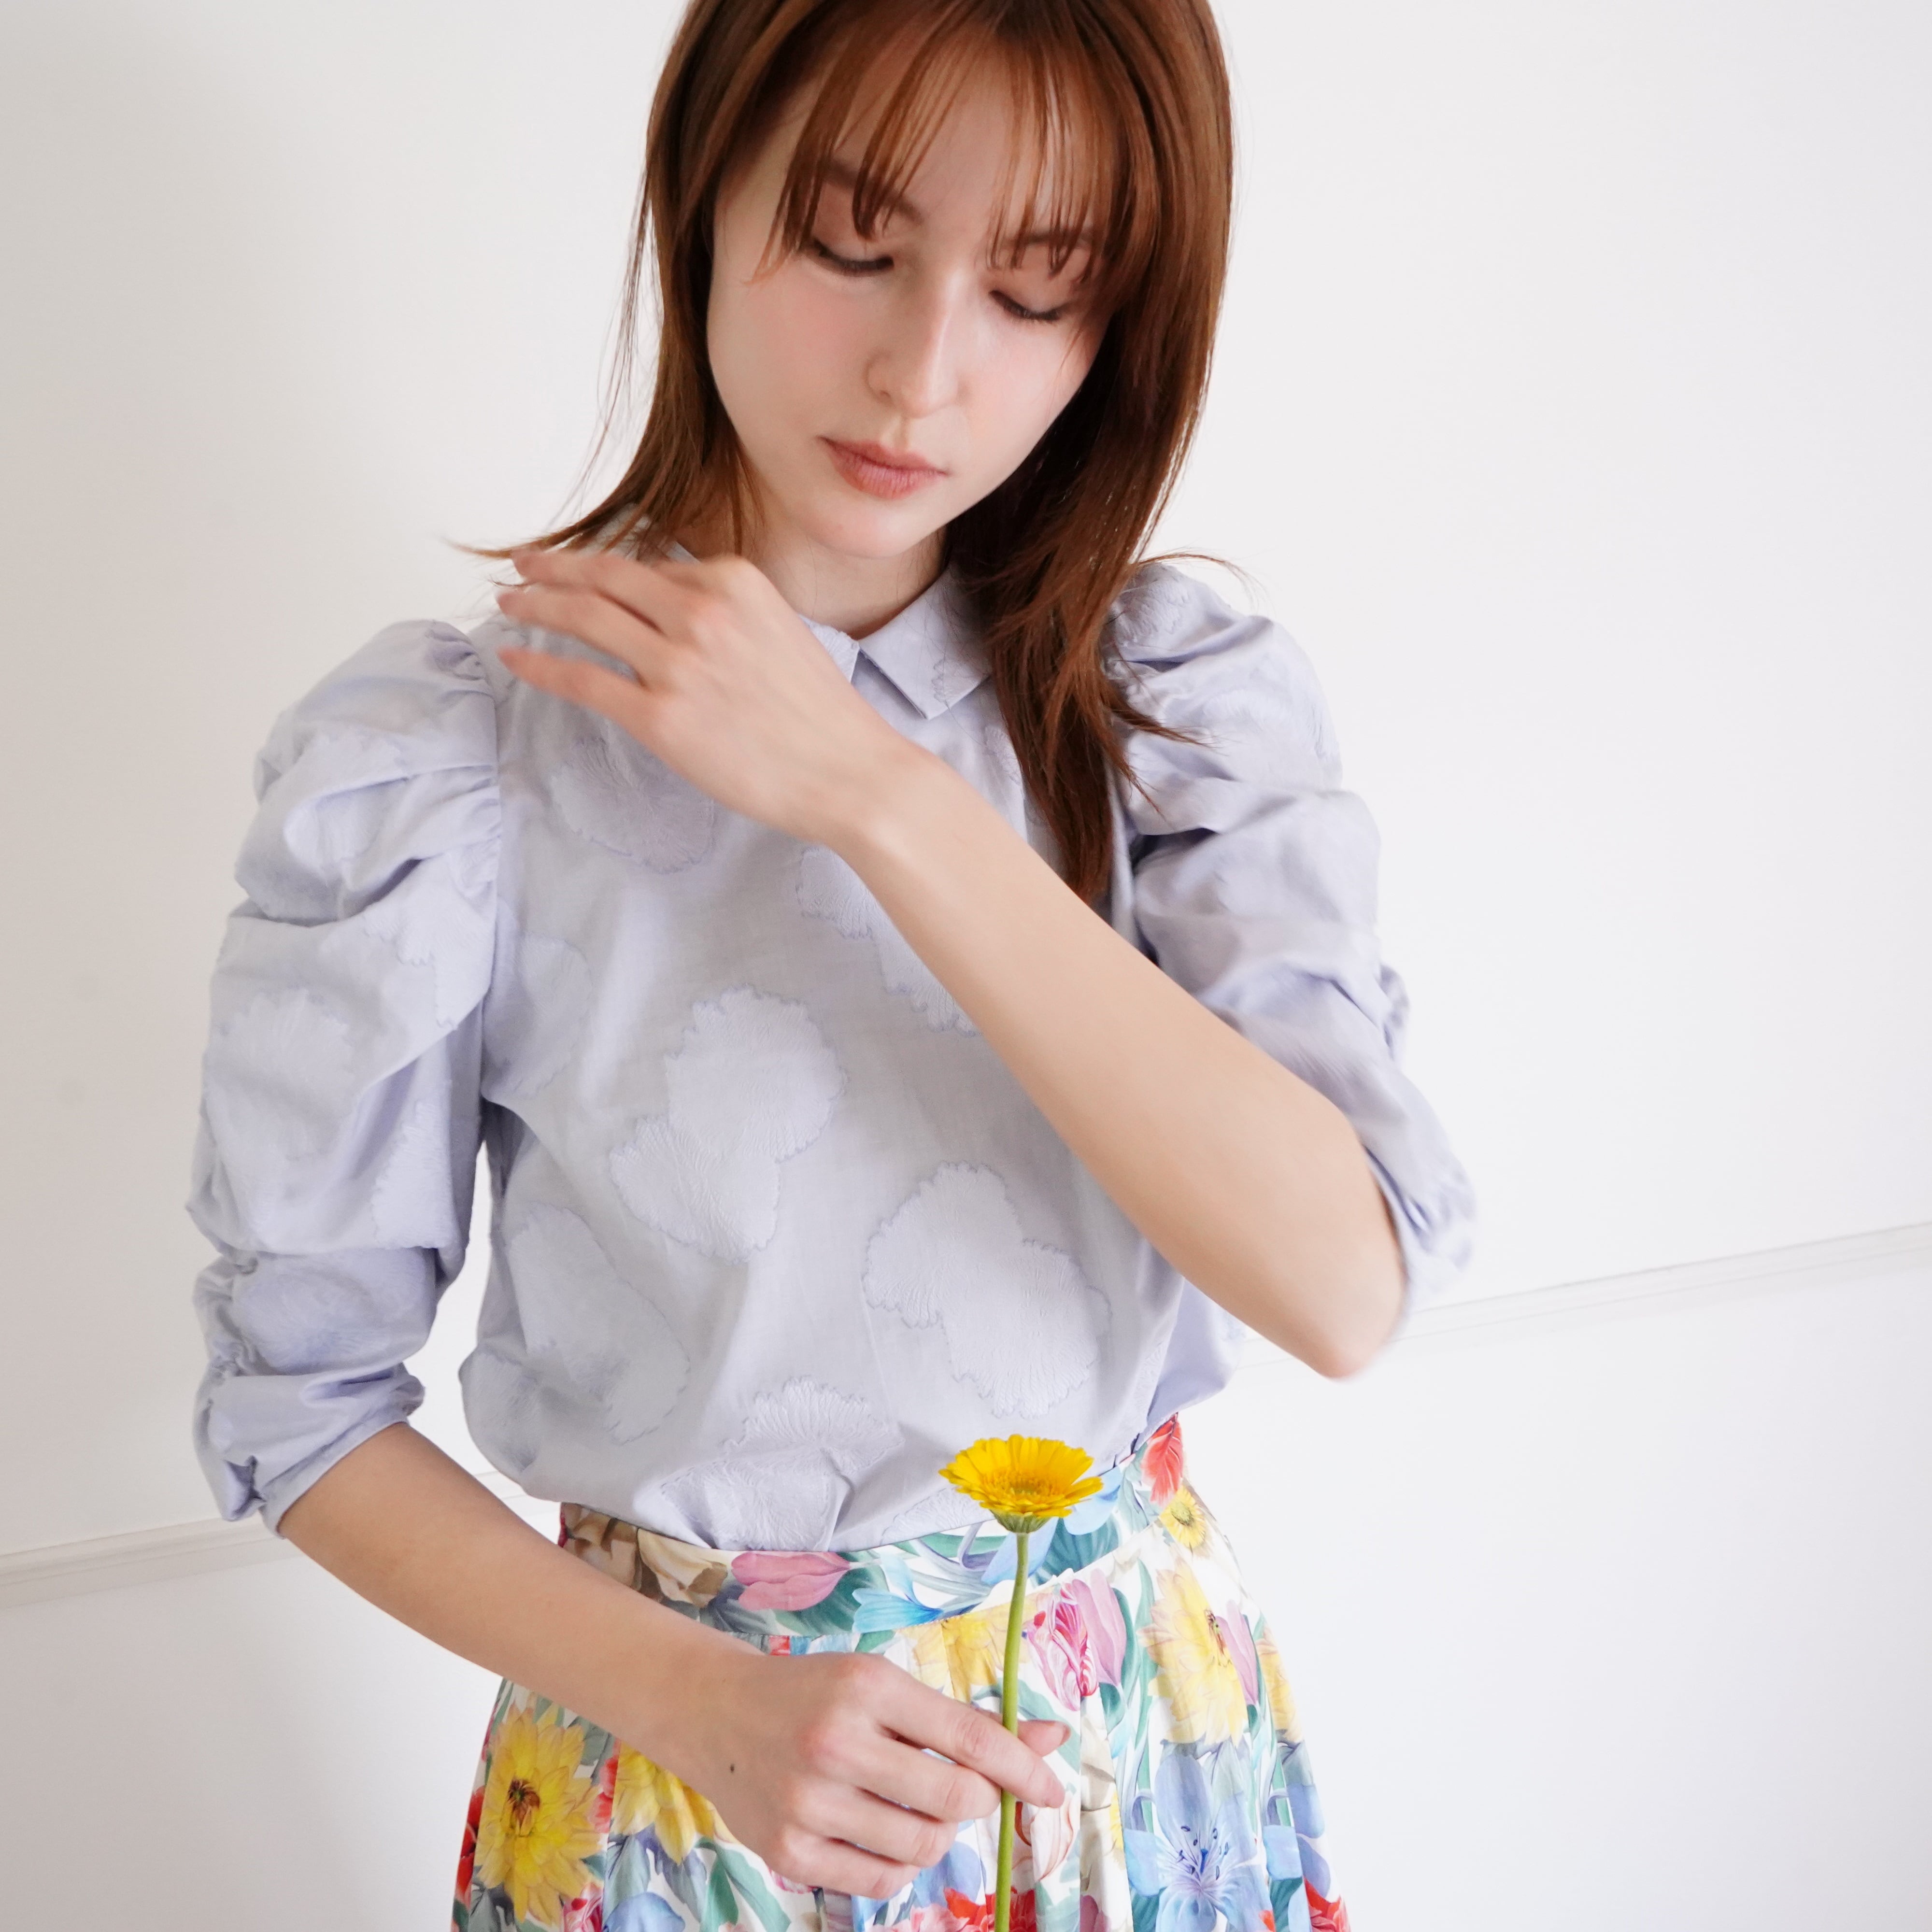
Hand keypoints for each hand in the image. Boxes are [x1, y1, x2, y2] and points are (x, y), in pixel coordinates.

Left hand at [495, 547, 926, 848]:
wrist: (851, 772)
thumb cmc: (823, 716)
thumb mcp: (780, 631)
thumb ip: (728, 611)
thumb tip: (672, 606)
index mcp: (735, 581)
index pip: (651, 565)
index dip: (603, 565)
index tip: (575, 567)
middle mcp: (701, 611)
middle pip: (605, 576)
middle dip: (553, 568)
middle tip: (522, 565)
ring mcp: (677, 663)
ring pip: (584, 618)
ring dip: (535, 605)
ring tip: (509, 603)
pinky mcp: (660, 717)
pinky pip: (581, 679)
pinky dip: (539, 664)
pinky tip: (514, 657)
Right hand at [670, 1641, 1069, 1898]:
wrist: (719, 1713)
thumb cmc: (816, 1694)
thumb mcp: (883, 1684)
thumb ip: (962, 1718)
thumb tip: (1049, 1739)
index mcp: (867, 1687)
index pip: (968, 1737)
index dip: (1022, 1767)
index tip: (1050, 1789)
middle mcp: (836, 1743)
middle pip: (953, 1800)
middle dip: (978, 1801)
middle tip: (964, 1789)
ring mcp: (808, 1803)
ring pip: (923, 1846)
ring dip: (938, 1832)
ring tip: (912, 1804)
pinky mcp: (789, 1851)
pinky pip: (881, 1880)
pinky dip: (901, 1862)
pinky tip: (884, 1832)